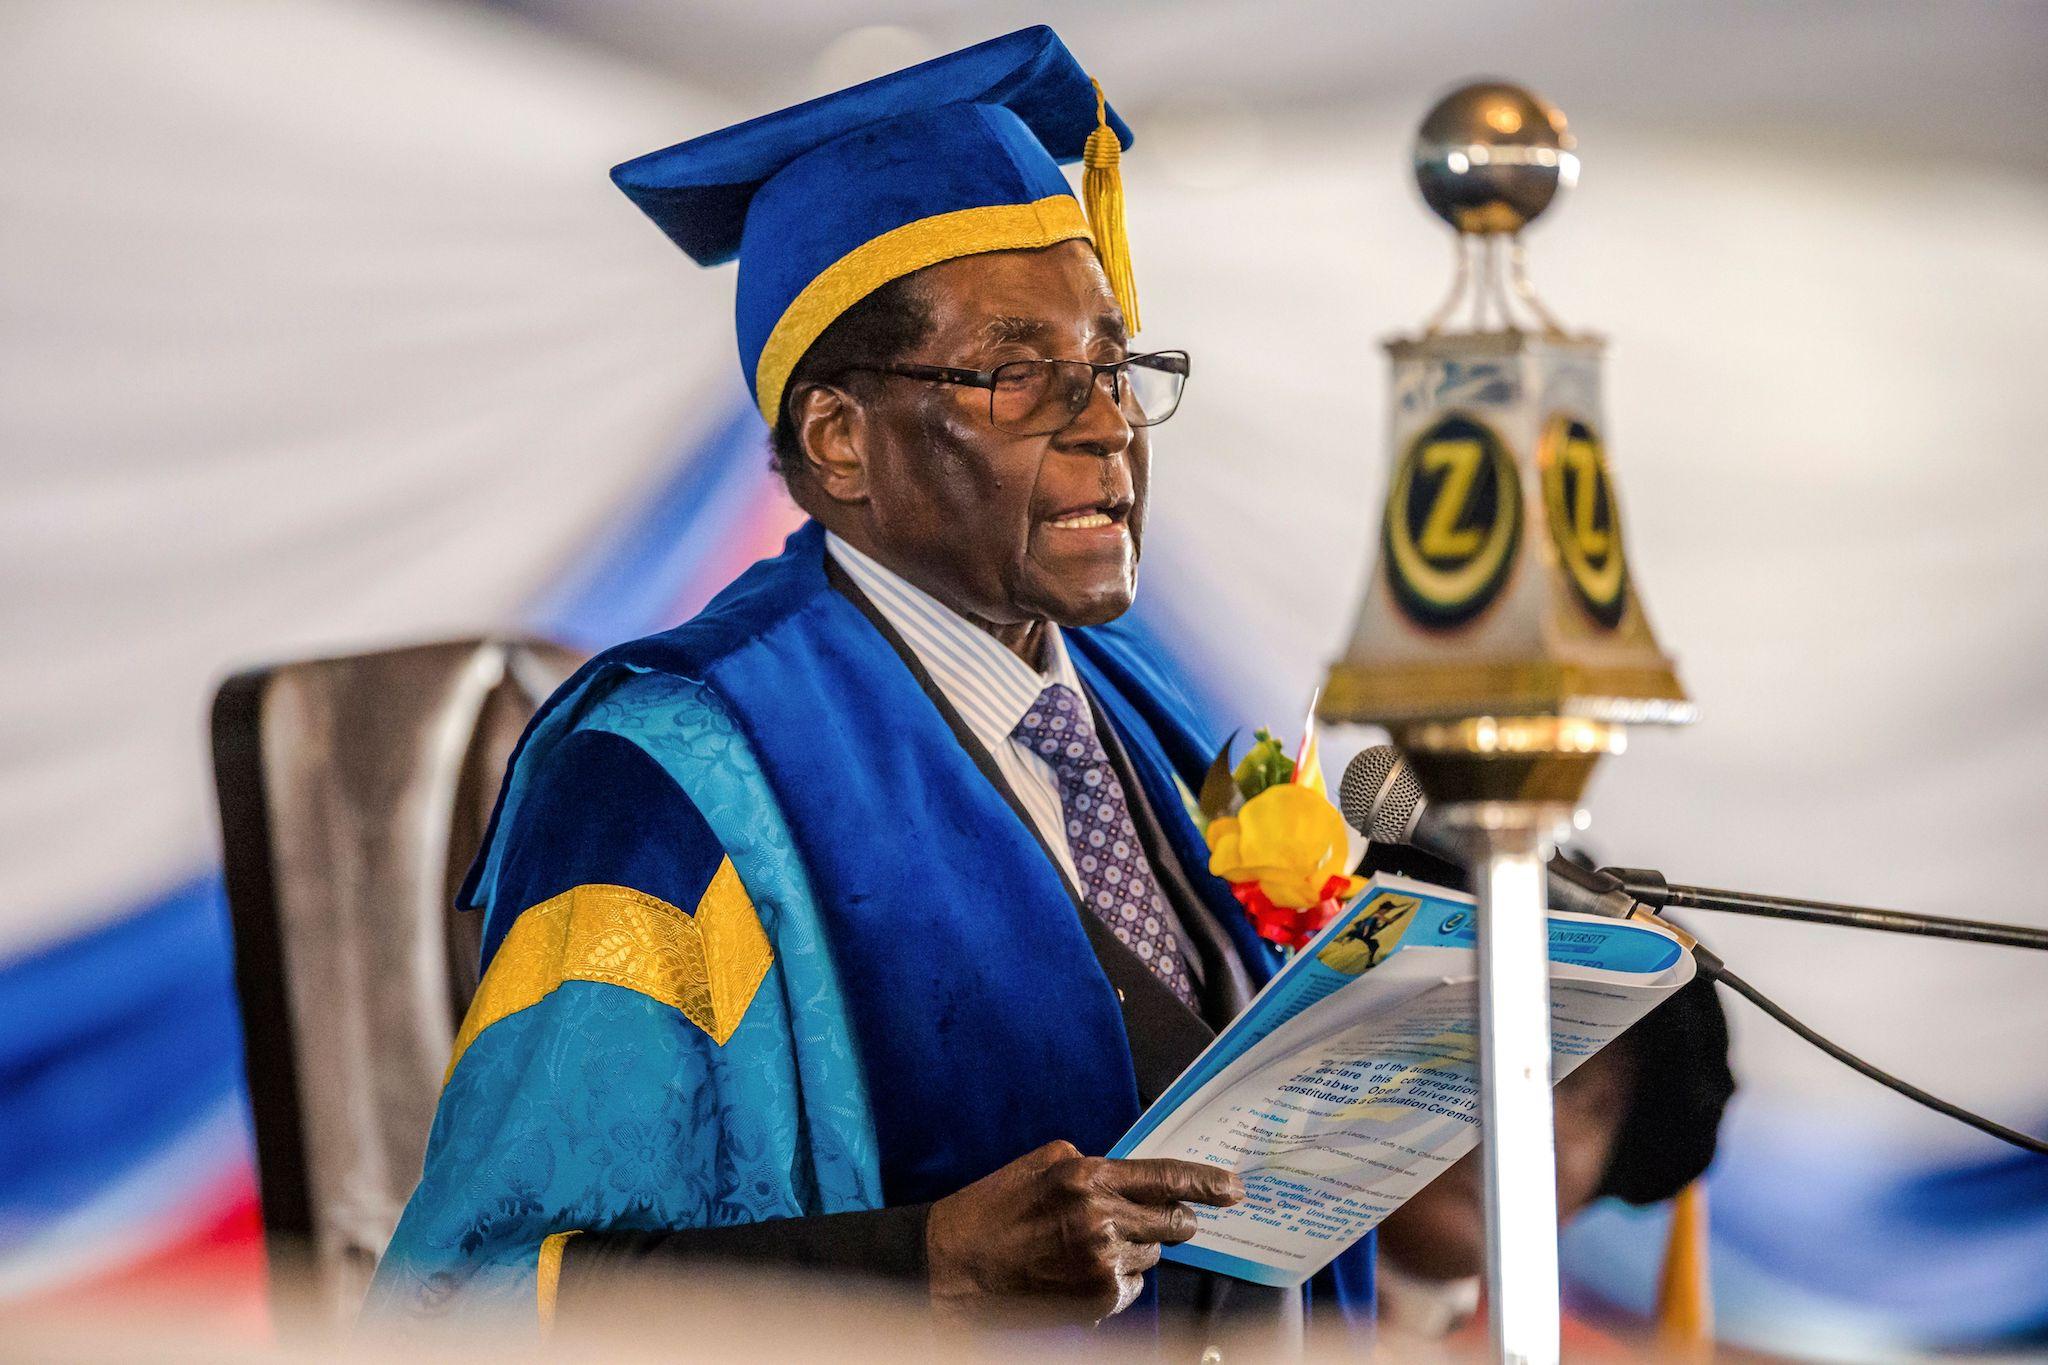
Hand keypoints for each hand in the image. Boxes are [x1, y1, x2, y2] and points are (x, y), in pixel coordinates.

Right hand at [924, 1139, 1243, 1325]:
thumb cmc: (992, 1210)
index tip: (1234, 1189)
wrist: (954, 1263)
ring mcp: (1102, 1260)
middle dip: (1175, 1222)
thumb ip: (1092, 1165)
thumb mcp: (1041, 1165)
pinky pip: (1132, 1286)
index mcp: (1086, 1175)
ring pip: (1151, 1254)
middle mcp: (1101, 1216)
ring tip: (1087, 1249)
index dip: (1207, 1183)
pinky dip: (1116, 1280)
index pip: (1165, 1177)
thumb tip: (1130, 1177)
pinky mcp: (1099, 1298)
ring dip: (1134, 1250)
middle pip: (1172, 1221)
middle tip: (1166, 1222)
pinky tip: (1078, 1273)